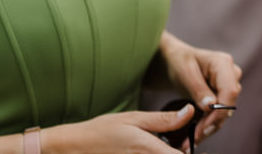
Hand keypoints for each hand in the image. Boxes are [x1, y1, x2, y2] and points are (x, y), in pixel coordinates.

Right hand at [41, 107, 195, 152]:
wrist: (71, 148)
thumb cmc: (100, 131)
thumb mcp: (133, 118)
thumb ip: (163, 119)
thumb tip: (189, 112)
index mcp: (147, 149)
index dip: (189, 150)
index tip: (190, 143)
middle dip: (178, 152)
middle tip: (175, 144)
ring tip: (159, 146)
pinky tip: (146, 150)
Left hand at [155, 32, 241, 141]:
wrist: (176, 60)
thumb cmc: (179, 62)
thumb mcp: (184, 73)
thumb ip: (198, 88)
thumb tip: (211, 106)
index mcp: (223, 64)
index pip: (230, 90)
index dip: (220, 110)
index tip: (203, 126)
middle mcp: (231, 74)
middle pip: (229, 103)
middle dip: (212, 123)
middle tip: (193, 139)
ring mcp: (228, 85)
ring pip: (225, 111)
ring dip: (209, 127)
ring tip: (191, 140)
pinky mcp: (223, 95)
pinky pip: (219, 112)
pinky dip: (207, 124)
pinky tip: (195, 134)